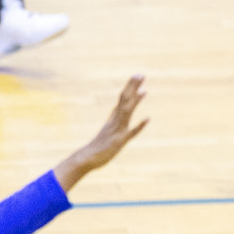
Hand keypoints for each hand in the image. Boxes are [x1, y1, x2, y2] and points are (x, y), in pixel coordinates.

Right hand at [54, 75, 148, 191]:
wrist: (86, 158)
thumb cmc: (97, 146)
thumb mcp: (109, 130)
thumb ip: (116, 120)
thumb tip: (119, 109)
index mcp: (114, 117)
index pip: (123, 98)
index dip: (131, 87)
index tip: (137, 76)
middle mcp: (115, 121)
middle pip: (124, 100)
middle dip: (132, 87)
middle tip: (141, 74)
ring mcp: (117, 130)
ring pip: (126, 112)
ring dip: (135, 101)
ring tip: (144, 90)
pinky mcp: (119, 141)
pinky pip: (130, 132)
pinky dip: (139, 125)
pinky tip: (148, 119)